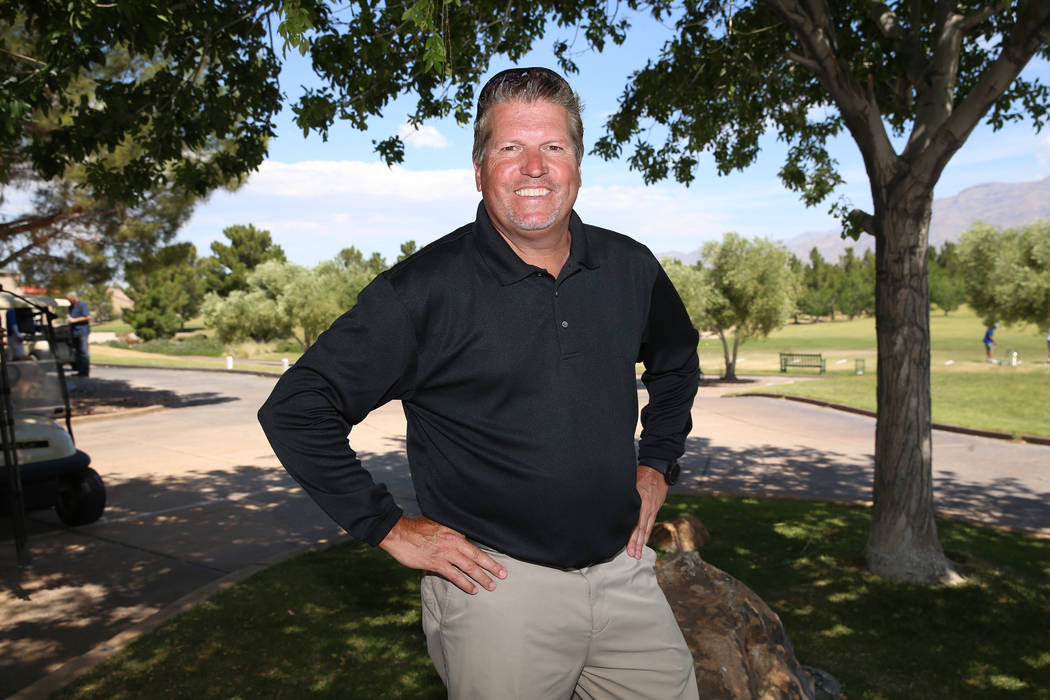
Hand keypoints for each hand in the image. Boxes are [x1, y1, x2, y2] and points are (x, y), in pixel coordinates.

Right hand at [379, 515, 507, 593]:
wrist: (398, 532)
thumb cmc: (415, 528)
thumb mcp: (436, 523)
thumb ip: (449, 531)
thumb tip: (458, 537)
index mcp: (454, 531)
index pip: (474, 542)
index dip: (487, 551)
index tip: (498, 558)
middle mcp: (453, 541)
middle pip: (477, 555)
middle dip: (492, 566)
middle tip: (504, 574)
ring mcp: (445, 553)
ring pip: (469, 567)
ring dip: (482, 577)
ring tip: (492, 585)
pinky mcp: (436, 563)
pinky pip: (454, 576)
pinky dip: (465, 583)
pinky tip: (473, 590)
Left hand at [627, 465, 668, 558]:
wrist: (657, 471)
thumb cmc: (641, 475)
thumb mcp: (630, 484)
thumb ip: (624, 496)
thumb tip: (613, 506)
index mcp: (639, 502)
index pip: (634, 523)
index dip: (630, 537)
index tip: (627, 547)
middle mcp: (645, 508)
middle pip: (640, 529)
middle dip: (636, 544)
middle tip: (632, 556)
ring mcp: (651, 509)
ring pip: (645, 529)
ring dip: (642, 542)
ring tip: (638, 554)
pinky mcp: (655, 509)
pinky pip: (650, 524)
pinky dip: (647, 534)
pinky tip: (644, 542)